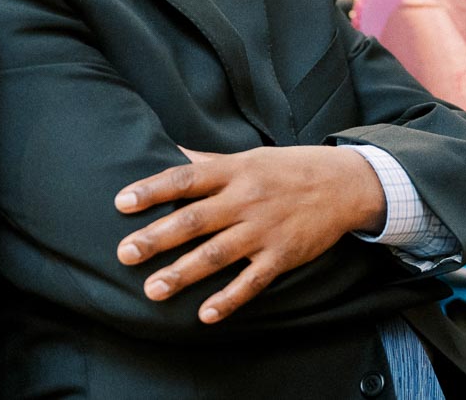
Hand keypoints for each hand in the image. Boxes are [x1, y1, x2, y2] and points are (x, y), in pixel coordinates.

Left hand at [114, 145, 384, 323]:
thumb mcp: (248, 157)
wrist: (344, 184)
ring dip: (183, 274)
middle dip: (157, 238)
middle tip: (124, 254)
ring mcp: (263, 230)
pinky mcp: (282, 256)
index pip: (184, 179)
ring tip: (153, 290)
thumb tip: (170, 151)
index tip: (121, 203)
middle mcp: (245, 200)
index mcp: (233, 172)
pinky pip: (252, 281)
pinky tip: (206, 314)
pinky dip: (230, 298)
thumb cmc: (288, 169)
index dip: (152, 190)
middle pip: (194, 220)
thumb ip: (208, 162)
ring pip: (217, 254)